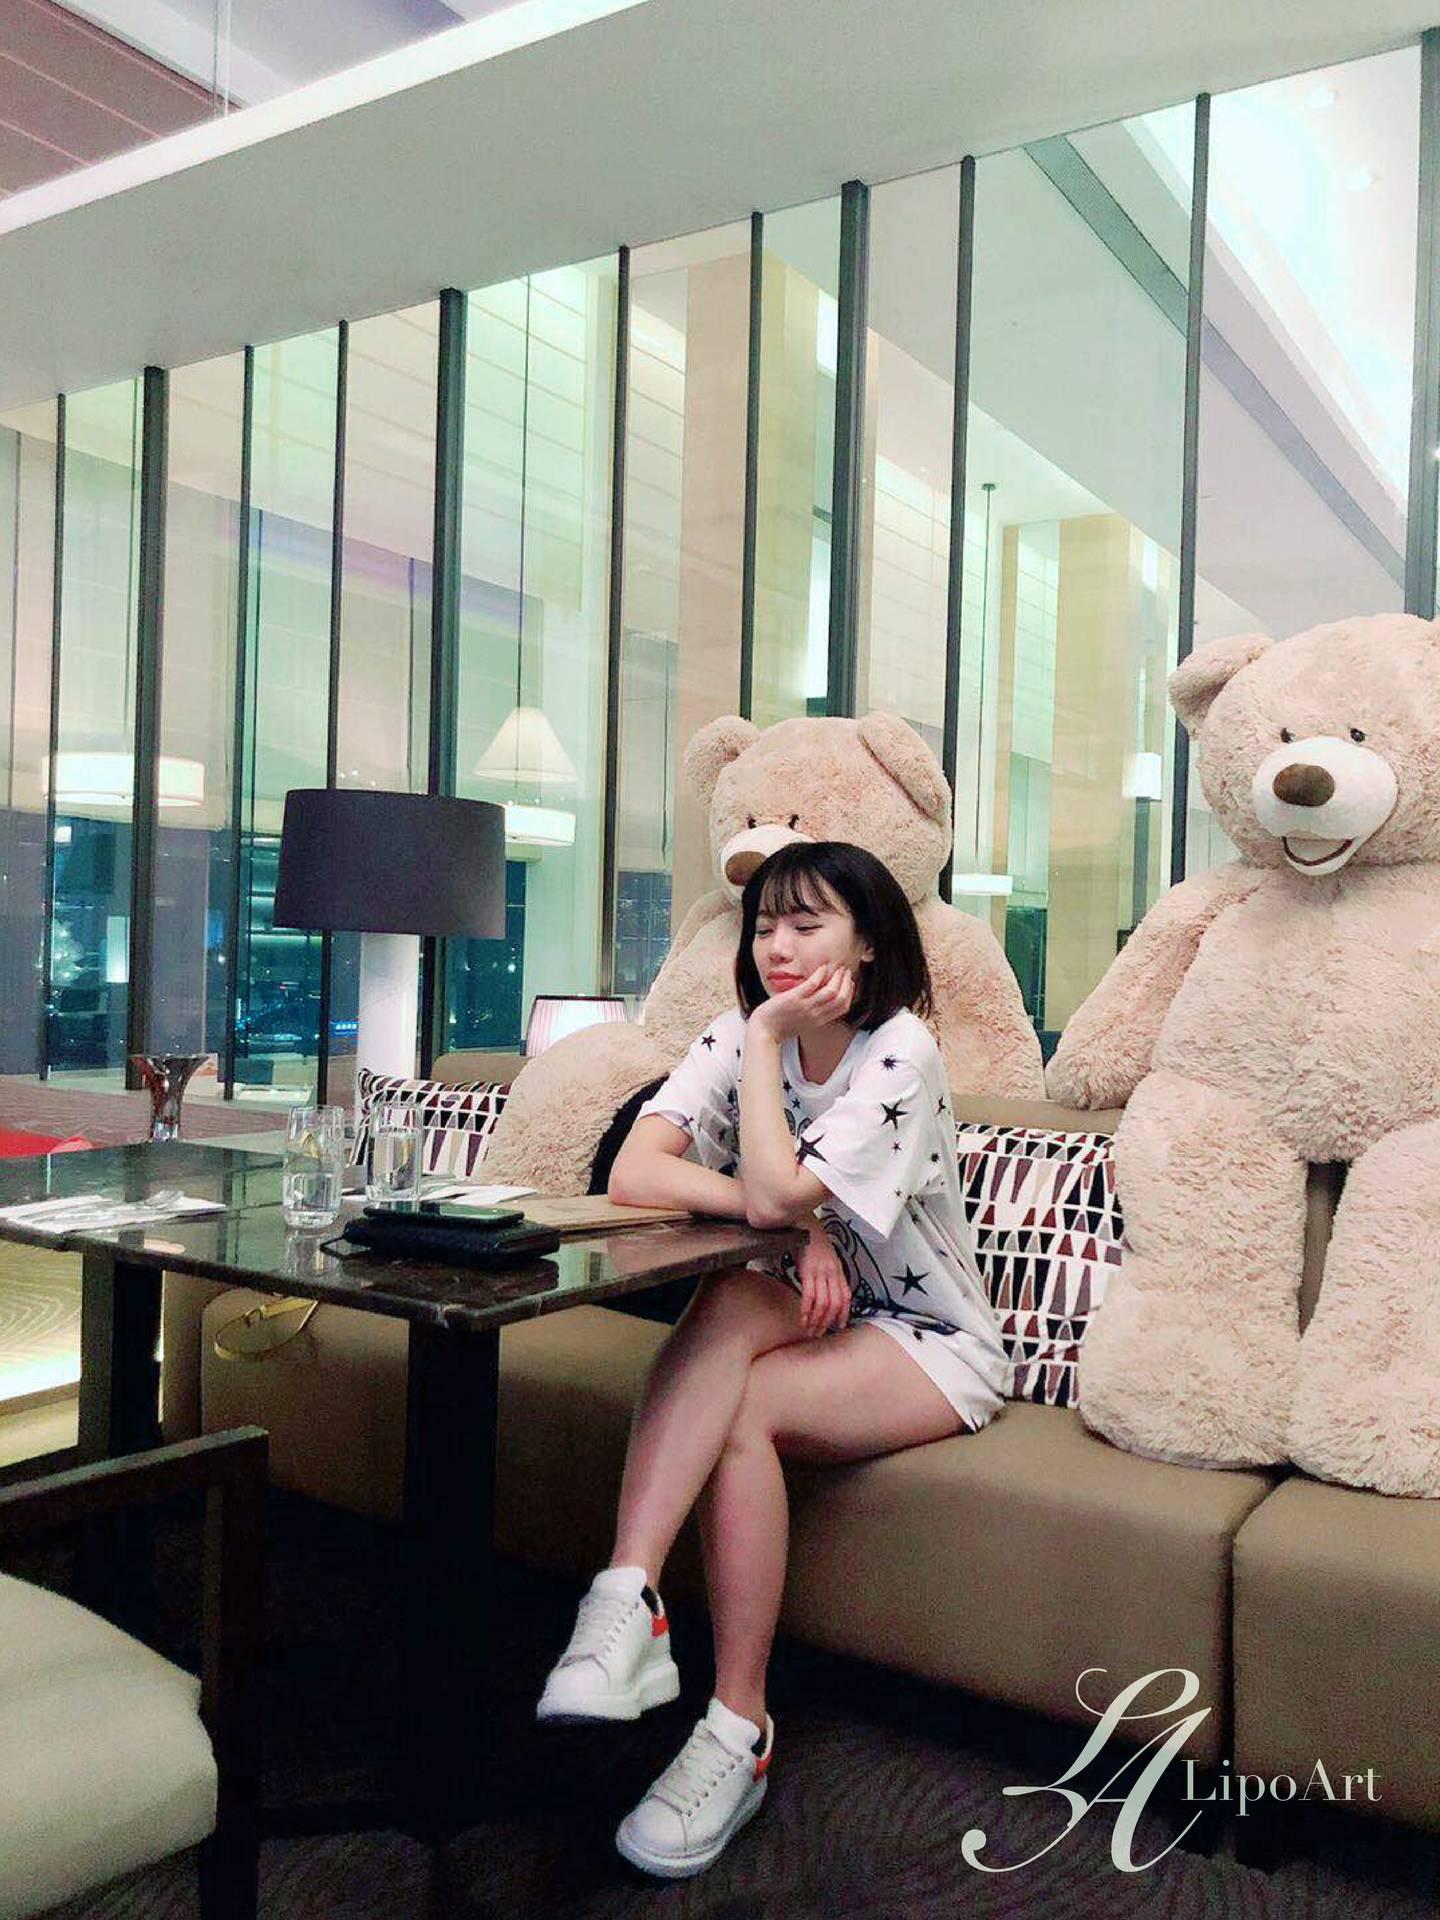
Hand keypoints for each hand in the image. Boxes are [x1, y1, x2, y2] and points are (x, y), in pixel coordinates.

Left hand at [752, 962, 855, 1041]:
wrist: (765, 1030)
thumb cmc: (782, 1024)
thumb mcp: (804, 1021)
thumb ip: (815, 1011)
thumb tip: (822, 997)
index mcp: (819, 1020)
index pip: (843, 1007)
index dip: (850, 993)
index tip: (849, 982)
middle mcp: (815, 1014)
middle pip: (840, 998)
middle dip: (846, 983)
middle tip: (846, 971)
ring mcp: (805, 1006)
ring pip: (830, 991)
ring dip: (837, 977)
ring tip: (837, 967)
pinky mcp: (794, 999)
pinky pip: (812, 984)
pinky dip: (820, 974)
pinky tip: (822, 967)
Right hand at [795, 1220, 850, 1336]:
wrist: (805, 1226)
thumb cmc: (814, 1244)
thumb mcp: (828, 1260)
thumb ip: (831, 1276)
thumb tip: (830, 1293)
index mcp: (838, 1272)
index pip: (846, 1298)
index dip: (843, 1314)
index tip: (838, 1326)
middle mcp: (832, 1273)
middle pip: (835, 1304)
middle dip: (828, 1322)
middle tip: (819, 1332)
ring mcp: (820, 1273)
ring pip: (823, 1303)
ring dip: (817, 1320)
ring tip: (810, 1329)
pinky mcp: (807, 1271)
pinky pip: (809, 1295)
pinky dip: (807, 1310)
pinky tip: (803, 1317)